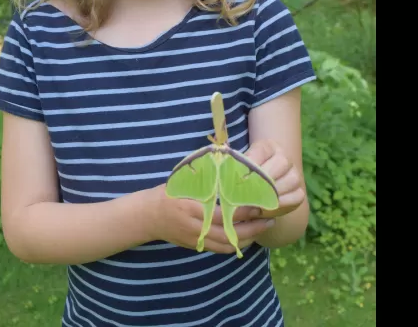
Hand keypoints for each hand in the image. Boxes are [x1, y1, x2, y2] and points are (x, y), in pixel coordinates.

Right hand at [145, 184, 273, 254]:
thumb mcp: (183, 182)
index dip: (244, 211)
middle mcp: (196, 226)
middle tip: (269, 219)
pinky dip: (236, 245)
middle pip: (230, 232)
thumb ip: (204, 180)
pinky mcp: (196, 246)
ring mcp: (196, 239)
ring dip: (248, 238)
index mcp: (193, 208)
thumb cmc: (167, 193)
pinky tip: (247, 237)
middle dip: (253, 227)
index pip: (224, 213)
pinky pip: (220, 249)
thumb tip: (228, 168)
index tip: (259, 204)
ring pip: (227, 244)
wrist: (147, 216)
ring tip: (263, 228)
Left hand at [242, 139, 305, 219]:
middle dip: (264, 180)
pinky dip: (283, 204)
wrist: (262, 184)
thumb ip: (235, 168)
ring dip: (274, 193)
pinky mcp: (299, 191)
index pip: (262, 150)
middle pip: (281, 163)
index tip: (241, 177)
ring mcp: (294, 174)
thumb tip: (226, 175)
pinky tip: (267, 209)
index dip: (252, 163)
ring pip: (291, 180)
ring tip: (257, 203)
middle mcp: (284, 157)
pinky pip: (296, 196)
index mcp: (268, 147)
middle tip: (249, 193)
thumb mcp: (239, 166)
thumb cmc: (245, 174)